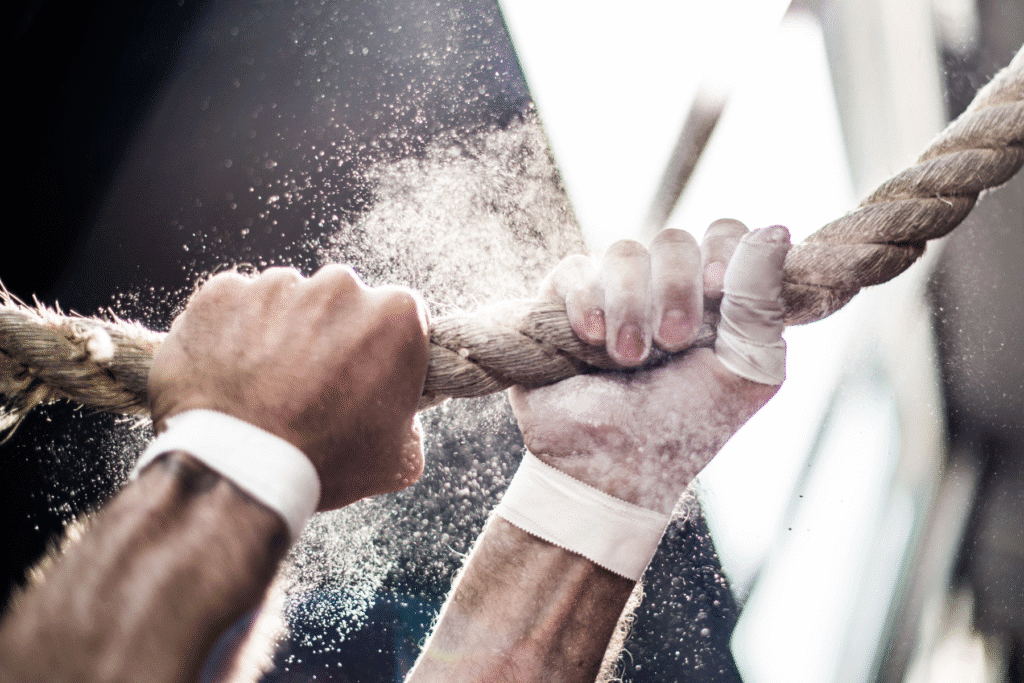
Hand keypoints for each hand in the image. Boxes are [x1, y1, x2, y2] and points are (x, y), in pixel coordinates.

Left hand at [148, 265, 430, 510]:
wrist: (238, 475)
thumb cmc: (324, 468)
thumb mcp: (398, 457)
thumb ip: (406, 416)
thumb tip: (398, 411)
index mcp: (394, 316)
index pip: (399, 314)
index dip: (384, 345)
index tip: (368, 371)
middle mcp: (338, 287)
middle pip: (341, 300)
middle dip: (332, 333)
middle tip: (314, 385)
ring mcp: (276, 287)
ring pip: (286, 300)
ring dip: (282, 332)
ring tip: (266, 386)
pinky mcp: (221, 295)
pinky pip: (234, 306)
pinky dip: (232, 333)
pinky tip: (231, 376)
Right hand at [510, 220, 789, 513]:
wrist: (609, 465)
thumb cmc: (681, 429)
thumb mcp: (744, 371)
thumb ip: (762, 301)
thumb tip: (775, 230)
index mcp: (713, 302)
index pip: (724, 235)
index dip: (723, 249)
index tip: (717, 286)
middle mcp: (663, 291)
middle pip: (673, 239)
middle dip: (675, 288)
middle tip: (673, 341)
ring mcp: (612, 296)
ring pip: (623, 251)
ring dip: (630, 304)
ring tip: (628, 357)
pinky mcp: (562, 305)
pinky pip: (573, 269)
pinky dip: (585, 299)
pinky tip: (591, 337)